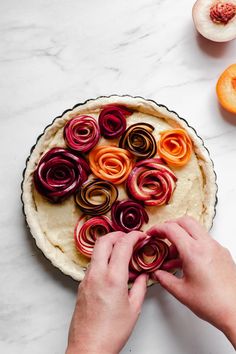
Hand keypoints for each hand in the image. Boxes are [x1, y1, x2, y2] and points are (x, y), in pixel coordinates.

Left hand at [66, 231, 147, 353]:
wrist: (88, 348)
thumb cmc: (111, 333)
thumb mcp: (134, 308)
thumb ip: (140, 286)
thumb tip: (143, 275)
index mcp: (113, 278)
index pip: (122, 245)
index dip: (133, 236)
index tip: (140, 236)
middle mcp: (97, 274)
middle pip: (104, 240)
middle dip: (117, 234)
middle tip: (129, 237)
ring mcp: (86, 279)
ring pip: (96, 251)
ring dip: (109, 245)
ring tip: (122, 252)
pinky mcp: (82, 285)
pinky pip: (92, 264)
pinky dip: (103, 258)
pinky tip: (112, 268)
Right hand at [147, 216, 235, 347]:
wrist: (235, 312)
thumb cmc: (212, 303)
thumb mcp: (181, 292)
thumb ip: (164, 279)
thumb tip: (156, 273)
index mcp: (194, 252)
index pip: (171, 229)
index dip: (158, 228)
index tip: (151, 233)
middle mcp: (206, 245)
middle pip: (185, 221)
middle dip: (170, 225)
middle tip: (161, 235)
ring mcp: (216, 248)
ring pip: (196, 230)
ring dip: (182, 235)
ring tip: (172, 254)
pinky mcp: (222, 253)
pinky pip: (204, 240)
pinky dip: (193, 244)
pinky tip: (186, 261)